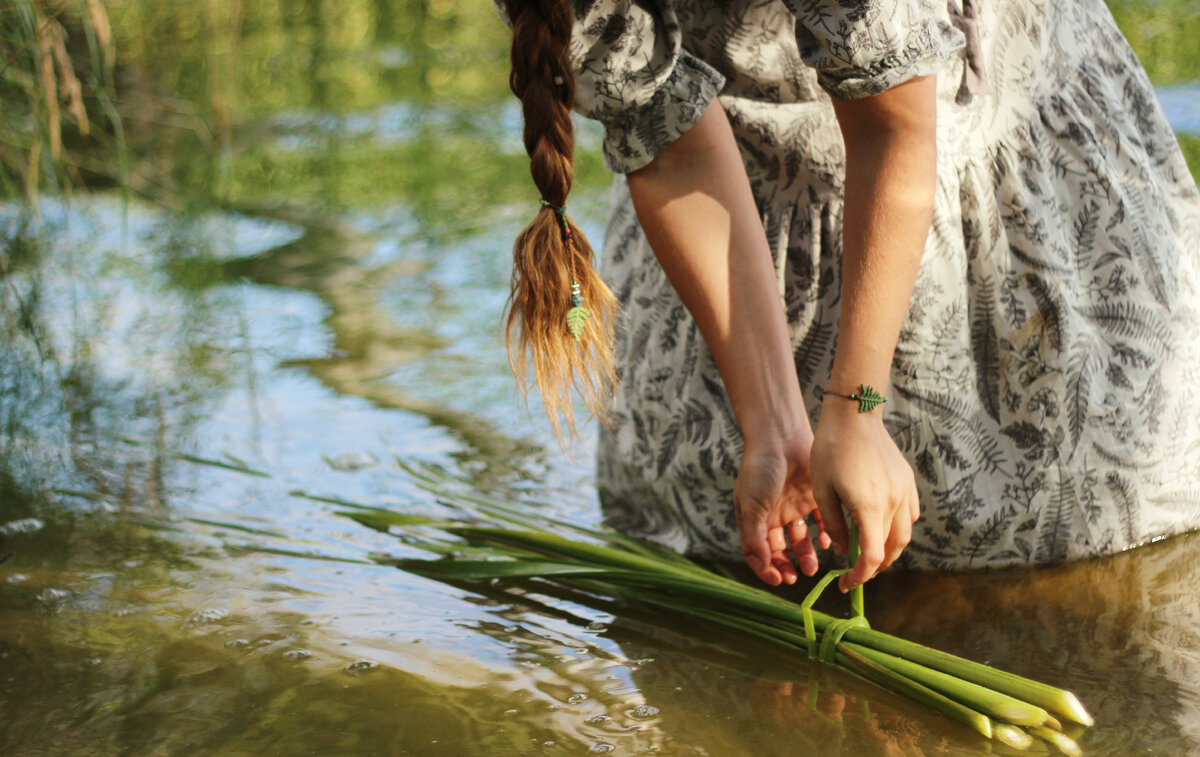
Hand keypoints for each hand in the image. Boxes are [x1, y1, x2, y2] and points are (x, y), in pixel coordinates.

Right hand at [734, 428, 831, 585]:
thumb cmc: (759, 470)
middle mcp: (774, 516)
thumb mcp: (752, 505)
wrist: (780, 437)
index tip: (779, 579)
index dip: (767, 569)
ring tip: (814, 566)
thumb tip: (763, 566)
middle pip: (780, 550)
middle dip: (788, 565)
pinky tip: (827, 543)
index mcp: (755, 519)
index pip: (758, 552)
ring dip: (807, 555)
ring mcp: (794, 507)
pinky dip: (825, 535)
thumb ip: (755, 537)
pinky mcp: (814, 497)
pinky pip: (821, 522)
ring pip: (802, 540)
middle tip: (798, 576)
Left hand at [810, 401, 918, 591]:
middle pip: (893, 549)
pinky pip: (911, 513)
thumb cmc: (830, 450)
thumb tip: (844, 551)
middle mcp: (894, 502)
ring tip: (871, 552)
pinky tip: (884, 525)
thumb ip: (833, 525)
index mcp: (870, 508)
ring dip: (891, 549)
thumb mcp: (822, 490)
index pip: (873, 557)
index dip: (861, 576)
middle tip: (858, 572)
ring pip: (906, 533)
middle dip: (876, 567)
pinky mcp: (907, 480)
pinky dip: (900, 527)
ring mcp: (904, 490)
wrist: (854, 415)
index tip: (847, 583)